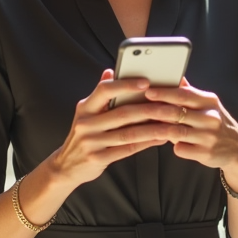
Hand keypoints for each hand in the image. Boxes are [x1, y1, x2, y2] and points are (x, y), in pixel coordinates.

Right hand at [49, 69, 191, 189]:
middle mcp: (86, 123)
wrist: (67, 166)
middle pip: (122, 113)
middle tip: (169, 105)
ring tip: (170, 123)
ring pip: (128, 133)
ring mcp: (91, 142)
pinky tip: (160, 138)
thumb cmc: (84, 135)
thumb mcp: (86, 113)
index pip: (105, 90)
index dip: (126, 84)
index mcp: (85, 107)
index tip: (146, 82)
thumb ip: (100, 95)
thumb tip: (110, 71)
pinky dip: (146, 143)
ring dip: (153, 128)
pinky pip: (127, 149)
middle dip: (149, 109)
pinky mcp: (98, 158)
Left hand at [143, 78, 237, 192]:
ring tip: (146, 126)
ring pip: (176, 132)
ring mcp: (208, 136)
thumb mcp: (208, 104)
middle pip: (177, 113)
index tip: (147, 91)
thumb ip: (189, 92)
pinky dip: (172, 146)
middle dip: (155, 110)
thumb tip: (173, 75)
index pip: (184, 94)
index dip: (164, 93)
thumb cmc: (215, 122)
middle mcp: (211, 118)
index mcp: (209, 102)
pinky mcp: (205, 153)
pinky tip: (164, 142)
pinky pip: (180, 149)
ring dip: (159, 129)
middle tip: (138, 109)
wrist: (237, 149)